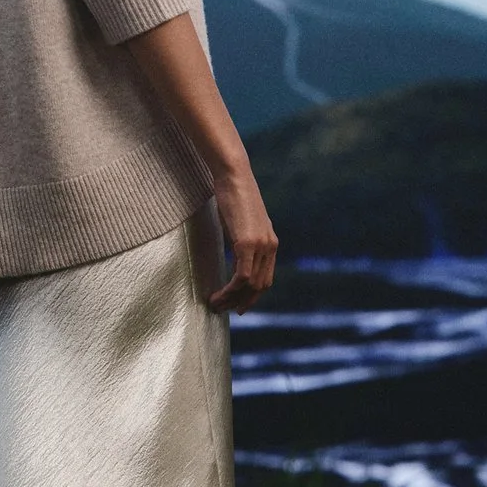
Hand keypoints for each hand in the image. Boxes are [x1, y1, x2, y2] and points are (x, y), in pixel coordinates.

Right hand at [205, 168, 277, 314]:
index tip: (238, 306)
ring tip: (215, 305)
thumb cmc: (232, 194)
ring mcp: (260, 245)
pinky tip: (216, 295)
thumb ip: (242, 237)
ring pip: (251, 285)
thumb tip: (233, 248)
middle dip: (243, 302)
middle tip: (224, 311)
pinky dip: (229, 291)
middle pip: (261, 286)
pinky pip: (242, 277)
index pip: (266, 278)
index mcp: (270, 242)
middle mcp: (269, 246)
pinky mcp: (247, 243)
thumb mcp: (240, 221)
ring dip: (232, 299)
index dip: (252, 296)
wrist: (233, 175)